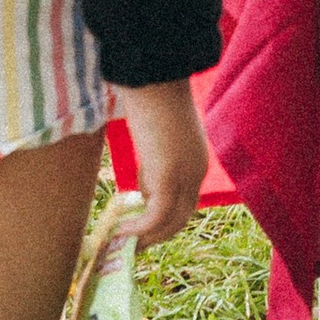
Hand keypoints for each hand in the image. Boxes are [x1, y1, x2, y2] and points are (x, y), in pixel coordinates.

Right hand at [114, 80, 208, 246]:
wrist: (152, 75)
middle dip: (156, 234)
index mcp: (197, 160)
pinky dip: (140, 230)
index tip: (140, 225)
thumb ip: (156, 161)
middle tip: (132, 244)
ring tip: (122, 243)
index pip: (185, 202)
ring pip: (170, 222)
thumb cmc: (152, 95)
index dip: (163, 218)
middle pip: (181, 218)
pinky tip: (122, 233)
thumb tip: (143, 188)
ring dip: (146, 237)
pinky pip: (156, 216)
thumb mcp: (158, 136)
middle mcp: (197, 171)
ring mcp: (185, 175)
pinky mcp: (168, 176)